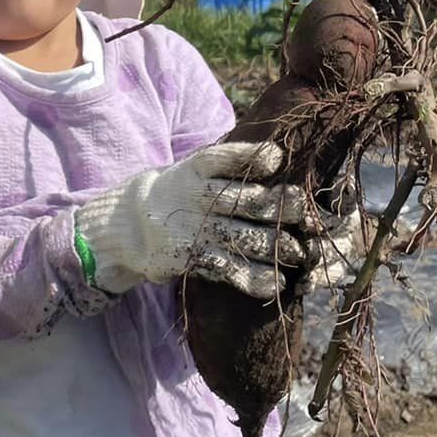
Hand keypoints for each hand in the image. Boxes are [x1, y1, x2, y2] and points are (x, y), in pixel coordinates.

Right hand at [74, 140, 333, 300]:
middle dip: (281, 208)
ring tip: (299, 253)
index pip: (223, 158)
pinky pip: (230, 270)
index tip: (276, 158)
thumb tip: (280, 158)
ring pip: (245, 238)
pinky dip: (257, 278)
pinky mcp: (192, 259)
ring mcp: (193, 229)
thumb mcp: (192, 170)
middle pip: (245, 200)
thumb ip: (229, 165)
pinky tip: (277, 281)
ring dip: (278, 247)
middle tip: (306, 215)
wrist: (129, 225)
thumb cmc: (178, 192)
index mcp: (195, 169)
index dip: (250, 156)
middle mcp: (194, 196)